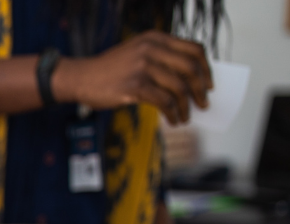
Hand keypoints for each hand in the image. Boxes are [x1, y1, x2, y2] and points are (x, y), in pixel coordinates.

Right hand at [52, 31, 211, 124]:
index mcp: (155, 38)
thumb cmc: (109, 70)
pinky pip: (165, 101)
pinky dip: (173, 113)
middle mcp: (152, 49)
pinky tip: (173, 120)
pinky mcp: (135, 85)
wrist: (79, 77)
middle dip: (201, 89)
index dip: (207, 68)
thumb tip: (188, 82)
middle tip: (203, 103)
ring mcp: (143, 66)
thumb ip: (160, 60)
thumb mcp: (136, 54)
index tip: (209, 84)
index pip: (194, 49)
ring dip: (187, 106)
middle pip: (191, 68)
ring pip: (179, 87)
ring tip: (185, 117)